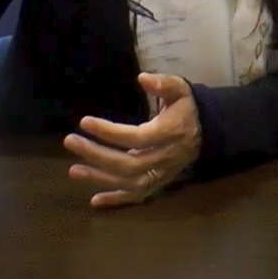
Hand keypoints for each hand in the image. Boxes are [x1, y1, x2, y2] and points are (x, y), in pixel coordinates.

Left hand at [62, 74, 200, 208]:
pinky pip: (138, 196)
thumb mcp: (181, 88)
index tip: (85, 122)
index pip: (136, 138)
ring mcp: (163, 174)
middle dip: (97, 155)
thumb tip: (143, 78)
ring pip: (130, 183)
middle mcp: (165, 158)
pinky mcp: (159, 183)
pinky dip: (116, 200)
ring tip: (73, 169)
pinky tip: (94, 201)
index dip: (110, 132)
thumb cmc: (187, 108)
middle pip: (129, 164)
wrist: (207, 132)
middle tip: (70, 141)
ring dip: (101, 179)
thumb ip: (163, 83)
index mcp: (169, 133)